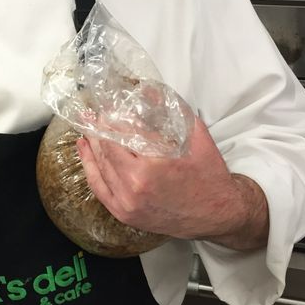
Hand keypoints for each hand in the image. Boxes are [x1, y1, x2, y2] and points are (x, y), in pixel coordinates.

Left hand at [76, 119, 268, 249]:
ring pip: (99, 168)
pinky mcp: (124, 214)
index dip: (112, 118)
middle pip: (106, 150)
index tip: (107, 105)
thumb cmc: (209, 175)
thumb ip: (171, 110)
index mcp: (149, 170)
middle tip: (93, 112)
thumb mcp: (195, 136)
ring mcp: (126, 204)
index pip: (121, 135)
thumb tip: (148, 90)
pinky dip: (89, 168)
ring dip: (91, 145)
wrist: (218, 214)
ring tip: (87, 126)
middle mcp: (133, 189)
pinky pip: (99, 188)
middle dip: (99, 129)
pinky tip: (85, 151)